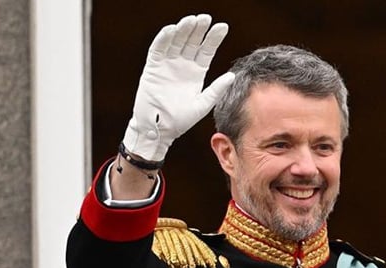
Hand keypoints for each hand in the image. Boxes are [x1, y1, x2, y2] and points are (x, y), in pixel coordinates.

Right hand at [122, 14, 234, 161]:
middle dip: (198, 29)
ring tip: (191, 20)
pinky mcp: (153, 68)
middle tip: (205, 18)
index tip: (222, 27)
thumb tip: (232, 75)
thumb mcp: (202, 105)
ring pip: (176, 41)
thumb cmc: (180, 120)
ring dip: (182, 30)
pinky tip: (171, 30)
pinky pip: (158, 49)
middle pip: (192, 41)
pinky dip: (163, 39)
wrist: (158, 129)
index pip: (206, 50)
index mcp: (196, 72)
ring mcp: (167, 65)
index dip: (214, 38)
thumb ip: (216, 90)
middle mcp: (183, 65)